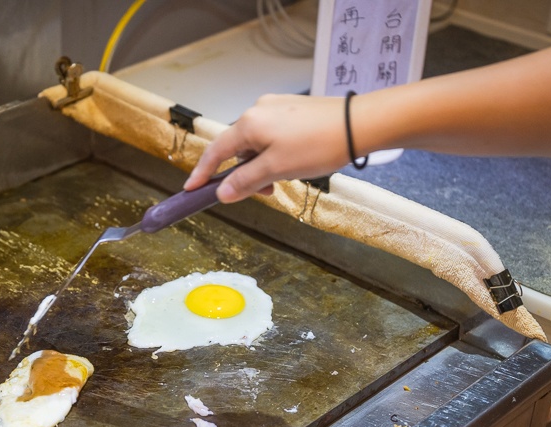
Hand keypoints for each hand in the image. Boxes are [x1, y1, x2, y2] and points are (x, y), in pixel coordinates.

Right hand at [184, 94, 350, 202]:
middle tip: (262, 193)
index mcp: (248, 123)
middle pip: (238, 149)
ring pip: (258, 144)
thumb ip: (246, 182)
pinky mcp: (293, 110)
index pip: (215, 151)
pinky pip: (273, 136)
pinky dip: (275, 154)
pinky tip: (292, 164)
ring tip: (283, 180)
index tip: (192, 188)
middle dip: (245, 174)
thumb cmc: (318, 145)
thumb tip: (222, 193)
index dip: (203, 173)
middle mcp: (258, 110)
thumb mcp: (276, 169)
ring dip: (263, 166)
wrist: (358, 125)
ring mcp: (276, 108)